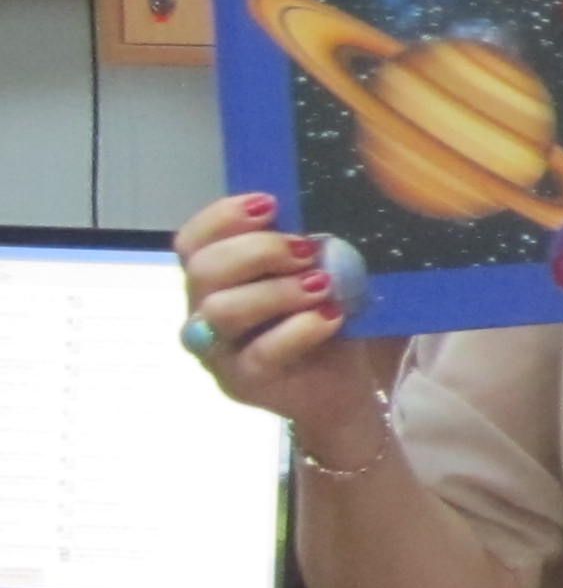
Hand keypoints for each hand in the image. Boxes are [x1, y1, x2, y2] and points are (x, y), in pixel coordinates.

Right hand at [172, 193, 398, 454]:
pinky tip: (331, 316)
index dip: (224, 217)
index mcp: (215, 276)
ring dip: (277, 291)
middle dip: (257, 251)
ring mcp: (217, 350)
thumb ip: (301, 246)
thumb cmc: (323, 314)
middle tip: (306, 250)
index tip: (271, 205)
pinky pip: (259, 354)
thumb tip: (314, 217)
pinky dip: (299, 329)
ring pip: (222, 311)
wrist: (345, 381)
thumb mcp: (316, 271)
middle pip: (203, 270)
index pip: (192, 240)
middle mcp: (204, 310)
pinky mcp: (242, 382)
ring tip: (323, 286)